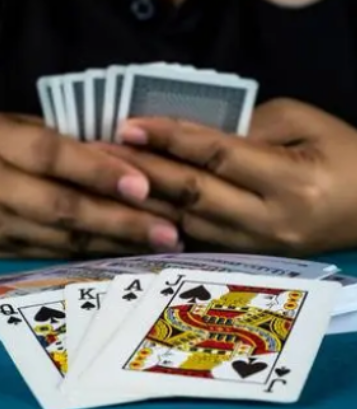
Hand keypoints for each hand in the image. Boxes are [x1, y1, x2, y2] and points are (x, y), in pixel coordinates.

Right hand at [0, 114, 180, 258]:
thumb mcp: (11, 127)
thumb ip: (60, 140)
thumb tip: (121, 155)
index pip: (51, 155)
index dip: (97, 170)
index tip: (143, 184)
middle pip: (62, 207)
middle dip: (118, 220)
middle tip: (168, 230)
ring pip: (62, 238)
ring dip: (114, 243)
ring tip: (159, 245)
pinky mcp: (2, 253)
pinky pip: (54, 254)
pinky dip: (93, 254)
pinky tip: (127, 254)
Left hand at [96, 99, 356, 255]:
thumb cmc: (344, 157)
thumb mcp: (305, 124)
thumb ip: (248, 127)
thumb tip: (190, 135)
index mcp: (291, 182)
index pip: (216, 156)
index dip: (169, 139)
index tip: (128, 126)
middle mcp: (268, 222)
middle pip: (193, 195)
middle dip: (143, 172)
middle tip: (101, 153)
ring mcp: (254, 247)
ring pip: (187, 223)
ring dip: (145, 201)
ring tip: (108, 180)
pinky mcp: (245, 258)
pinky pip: (195, 240)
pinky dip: (163, 224)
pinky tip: (133, 211)